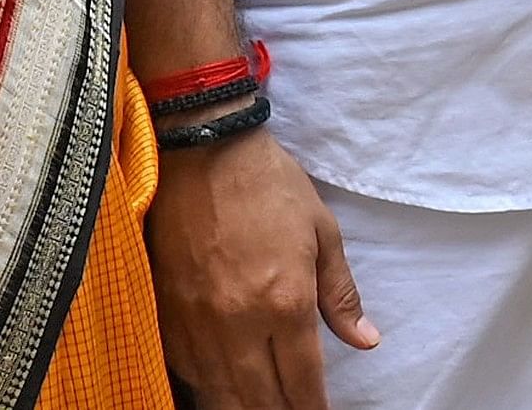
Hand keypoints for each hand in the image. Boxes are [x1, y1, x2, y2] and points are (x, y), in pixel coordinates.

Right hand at [145, 131, 379, 409]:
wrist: (202, 147)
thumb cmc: (268, 184)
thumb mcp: (321, 231)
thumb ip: (341, 294)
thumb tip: (366, 340)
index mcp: (286, 302)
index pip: (302, 383)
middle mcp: (240, 322)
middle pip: (260, 400)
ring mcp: (197, 321)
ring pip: (220, 394)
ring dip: (243, 407)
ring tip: (259, 407)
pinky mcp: (166, 311)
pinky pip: (187, 370)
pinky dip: (207, 386)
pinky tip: (220, 386)